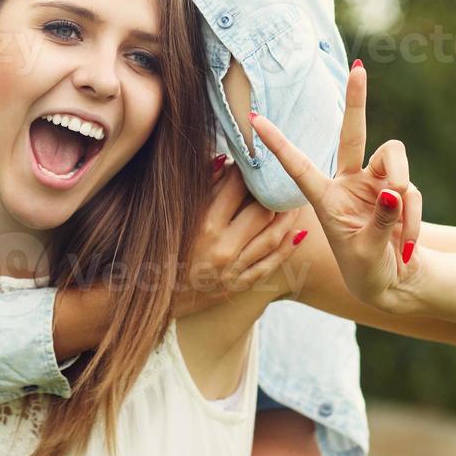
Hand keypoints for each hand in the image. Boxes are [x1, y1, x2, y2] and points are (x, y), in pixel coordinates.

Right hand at [174, 153, 305, 316]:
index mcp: (204, 225)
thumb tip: (223, 161)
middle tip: (280, 181)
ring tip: (294, 202)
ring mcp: (233, 269)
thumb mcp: (178, 215)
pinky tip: (297, 232)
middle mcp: (222, 247)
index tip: (252, 164)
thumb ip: (202, 188)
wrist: (158, 294)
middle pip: (261, 212)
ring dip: (287, 217)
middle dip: (274, 194)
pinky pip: (271, 264)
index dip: (246, 172)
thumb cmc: (165, 248)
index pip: (236, 189)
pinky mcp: (239, 284)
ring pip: (272, 237)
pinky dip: (287, 247)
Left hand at [248, 63, 423, 313]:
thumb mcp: (367, 252)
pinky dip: (413, 220)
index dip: (277, 143)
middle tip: (358, 71)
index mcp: (325, 197)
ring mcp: (377, 183)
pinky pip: (411, 192)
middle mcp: (349, 181)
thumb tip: (395, 191)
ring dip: (403, 190)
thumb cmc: (366, 271)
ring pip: (394, 160)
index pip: (298, 165)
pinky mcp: (400, 190)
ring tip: (401, 233)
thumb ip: (382, 222)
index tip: (255, 119)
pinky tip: (406, 246)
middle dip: (357, 101)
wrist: (392, 282)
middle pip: (353, 133)